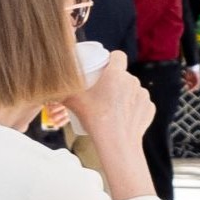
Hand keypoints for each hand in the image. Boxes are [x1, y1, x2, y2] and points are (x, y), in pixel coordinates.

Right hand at [68, 55, 155, 183]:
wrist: (116, 144)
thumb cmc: (95, 120)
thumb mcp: (74, 102)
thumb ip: (62, 91)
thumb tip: (50, 88)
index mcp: (116, 74)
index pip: (118, 55)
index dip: (112, 60)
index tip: (105, 68)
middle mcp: (132, 81)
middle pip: (124, 75)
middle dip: (116, 81)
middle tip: (104, 93)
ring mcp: (143, 95)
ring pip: (133, 89)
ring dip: (126, 94)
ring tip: (114, 107)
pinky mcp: (149, 109)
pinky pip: (141, 104)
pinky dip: (134, 108)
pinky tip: (125, 116)